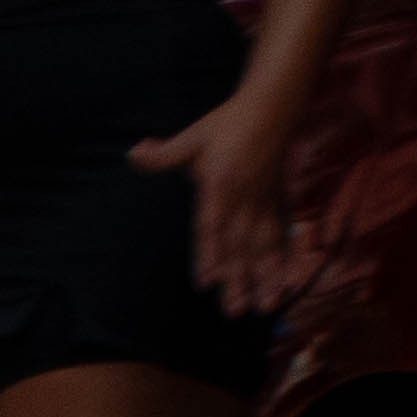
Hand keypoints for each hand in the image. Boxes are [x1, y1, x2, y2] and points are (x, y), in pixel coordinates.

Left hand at [135, 102, 308, 314]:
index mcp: (220, 184)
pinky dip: (282, 259)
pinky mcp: (279, 199)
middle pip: (239, 245)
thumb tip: (133, 153)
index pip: (211, 226)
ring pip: (263, 245)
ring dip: (264, 277)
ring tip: (264, 306)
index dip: (210, 255)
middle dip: (238, 280)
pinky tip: (283, 281)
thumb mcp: (193, 136)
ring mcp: (264, 199)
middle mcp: (244, 196)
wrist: (273, 104)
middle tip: (234, 311)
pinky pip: (281, 234)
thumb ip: (164, 154)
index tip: (206, 282)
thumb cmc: (227, 122)